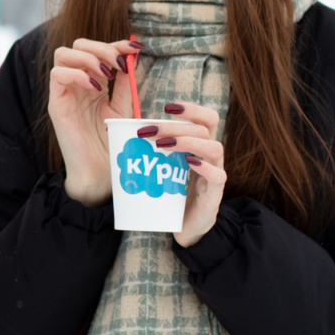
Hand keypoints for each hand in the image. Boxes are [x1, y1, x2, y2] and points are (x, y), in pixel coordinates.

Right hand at [47, 38, 143, 206]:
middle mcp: (77, 83)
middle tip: (119, 63)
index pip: (98, 49)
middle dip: (102, 47)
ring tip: (106, 72)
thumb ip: (126, 82)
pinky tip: (95, 86)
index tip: (136, 47)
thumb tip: (134, 52)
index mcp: (94, 81)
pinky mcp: (56, 104)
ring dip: (87, 57)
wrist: (101, 172)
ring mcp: (65, 92)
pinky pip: (56, 75)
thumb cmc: (112, 143)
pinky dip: (76, 74)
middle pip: (78, 45)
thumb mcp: (124, 107)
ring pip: (62, 54)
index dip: (117, 43)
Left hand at [149, 102, 227, 247]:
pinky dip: (204, 167)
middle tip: (150, 131)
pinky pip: (217, 176)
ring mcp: (215, 174)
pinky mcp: (214, 195)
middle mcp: (211, 156)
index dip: (191, 108)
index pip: (206, 118)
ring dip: (187, 141)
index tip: (167, 107)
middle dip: (176, 126)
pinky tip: (189, 162)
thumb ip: (149, 149)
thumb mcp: (162, 167)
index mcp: (200, 146)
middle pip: (204, 129)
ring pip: (214, 147)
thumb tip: (118, 131)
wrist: (184, 228)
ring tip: (164, 145)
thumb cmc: (171, 193)